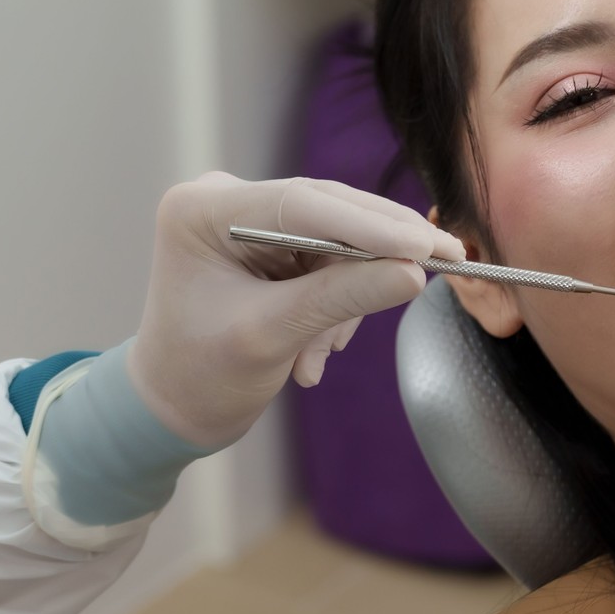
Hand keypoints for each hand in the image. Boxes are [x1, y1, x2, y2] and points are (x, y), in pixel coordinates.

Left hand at [128, 172, 464, 447]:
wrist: (168, 412)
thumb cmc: (199, 377)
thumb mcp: (271, 337)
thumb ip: (341, 299)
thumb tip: (413, 274)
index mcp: (203, 210)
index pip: (303, 203)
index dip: (371, 226)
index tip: (428, 246)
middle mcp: (224, 201)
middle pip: (327, 210)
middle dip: (377, 253)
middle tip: (446, 262)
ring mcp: (248, 221)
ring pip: (336, 241)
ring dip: (343, 301)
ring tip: (317, 357)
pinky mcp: (269, 246)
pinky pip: (328, 262)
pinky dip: (332, 307)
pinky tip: (310, 354)